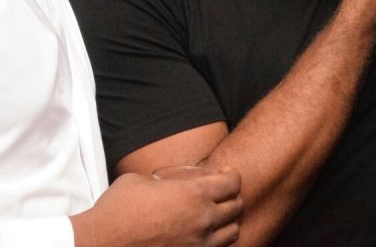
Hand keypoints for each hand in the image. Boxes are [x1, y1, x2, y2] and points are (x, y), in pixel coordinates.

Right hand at [70, 169, 241, 246]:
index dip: (231, 175)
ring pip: (232, 232)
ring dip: (227, 223)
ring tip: (215, 218)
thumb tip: (166, 182)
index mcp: (195, 194)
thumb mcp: (141, 180)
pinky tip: (201, 236)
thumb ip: (164, 180)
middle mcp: (203, 219)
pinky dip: (213, 242)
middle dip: (232, 198)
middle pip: (237, 206)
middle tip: (222, 195)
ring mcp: (198, 244)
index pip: (232, 182)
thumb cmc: (116, 210)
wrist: (99, 243)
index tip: (225, 174)